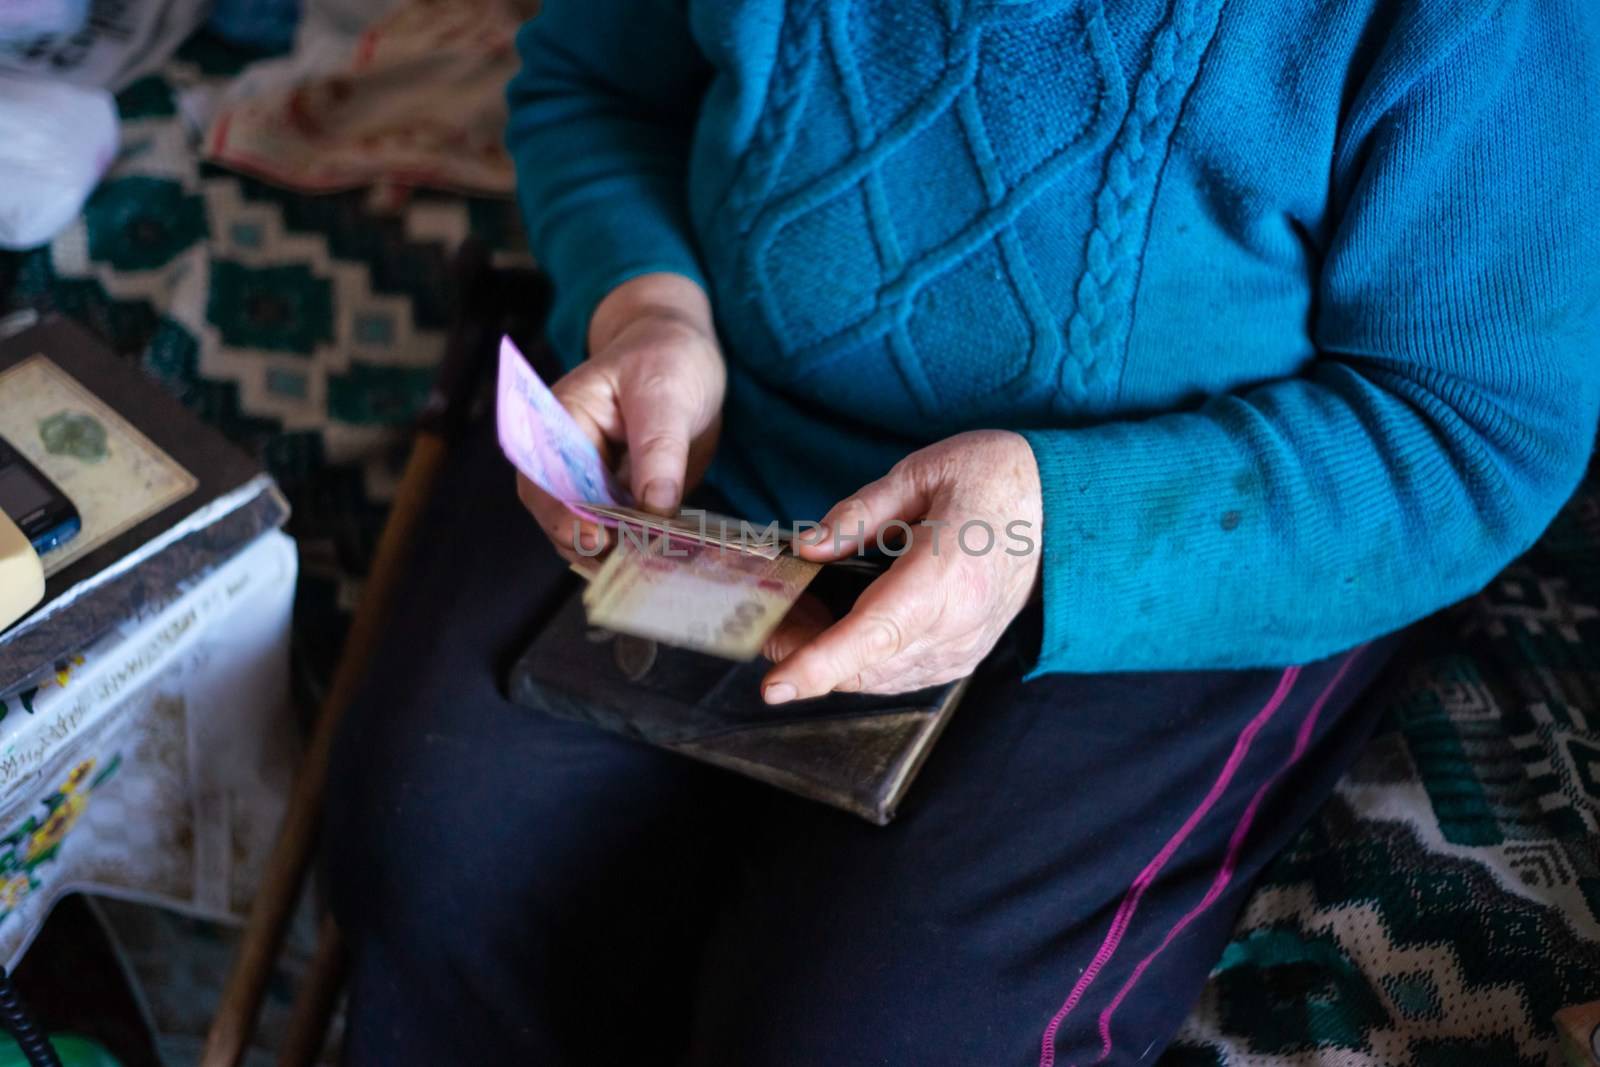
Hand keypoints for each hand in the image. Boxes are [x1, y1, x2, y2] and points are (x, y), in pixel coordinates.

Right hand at [517, 273, 725, 559]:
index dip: (562, 514)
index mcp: (559, 423)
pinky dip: (640, 550)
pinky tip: (664, 558)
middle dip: (592, 544)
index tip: (594, 538)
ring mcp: (594, 484)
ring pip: (590, 535)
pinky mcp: (622, 502)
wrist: (685, 357)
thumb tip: (655, 511)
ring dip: (617, 554)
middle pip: (560, 516)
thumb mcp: (665, 399)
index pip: (544, 477)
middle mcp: (567, 460)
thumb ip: (659, 453)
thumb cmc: (666, 360)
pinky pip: (623, 535)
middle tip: (632, 561)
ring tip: (652, 564)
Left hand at [762, 430, 1042, 700]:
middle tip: (765, 623)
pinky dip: (859, 661)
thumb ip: (859, 514)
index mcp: (946, 574)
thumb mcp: (923, 471)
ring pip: (877, 677)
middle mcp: (956, 624)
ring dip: (828, 659)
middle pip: (864, 664)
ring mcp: (962, 648)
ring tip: (795, 619)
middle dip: (804, 655)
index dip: (819, 662)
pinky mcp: (963, 656)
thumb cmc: (994, 479)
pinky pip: (898, 675)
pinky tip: (836, 629)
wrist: (1061, 508)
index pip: (873, 632)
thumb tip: (807, 548)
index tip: (775, 682)